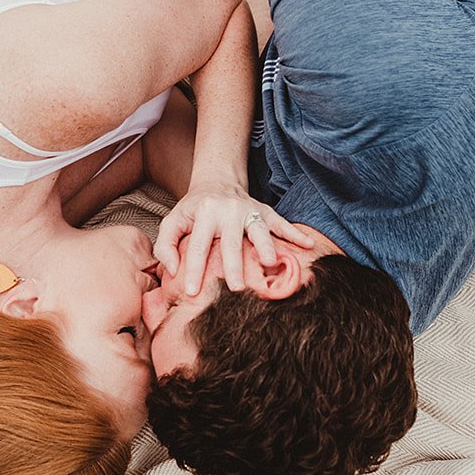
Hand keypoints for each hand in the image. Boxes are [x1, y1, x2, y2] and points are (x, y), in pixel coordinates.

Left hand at [154, 181, 312, 294]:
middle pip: (231, 242)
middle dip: (233, 265)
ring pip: (259, 230)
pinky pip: (281, 223)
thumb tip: (171, 271)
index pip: (198, 246)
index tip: (193, 293)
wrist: (217, 181)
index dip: (194, 269)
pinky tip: (309, 245)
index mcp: (205, 213)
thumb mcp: (173, 220)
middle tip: (235, 288)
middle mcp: (228, 211)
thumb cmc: (193, 208)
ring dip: (266, 246)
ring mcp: (249, 210)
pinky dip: (295, 233)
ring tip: (269, 263)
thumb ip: (166, 245)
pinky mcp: (264, 211)